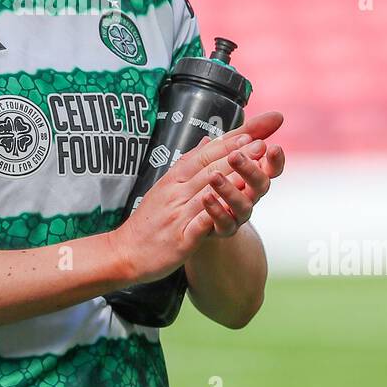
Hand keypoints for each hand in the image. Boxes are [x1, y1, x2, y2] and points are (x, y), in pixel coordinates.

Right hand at [107, 111, 283, 284]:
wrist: (125, 252)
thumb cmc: (148, 220)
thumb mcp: (165, 186)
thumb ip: (188, 164)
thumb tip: (207, 141)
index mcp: (174, 179)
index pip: (203, 155)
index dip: (227, 144)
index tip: (249, 133)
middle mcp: (176, 192)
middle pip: (208, 169)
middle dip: (236, 156)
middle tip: (261, 144)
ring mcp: (178, 214)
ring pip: (207, 192)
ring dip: (232, 180)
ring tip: (253, 171)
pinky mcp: (181, 238)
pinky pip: (201, 223)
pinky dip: (216, 213)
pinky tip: (233, 208)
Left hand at [190, 132, 284, 237]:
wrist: (195, 214)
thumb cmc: (215, 176)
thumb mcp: (226, 150)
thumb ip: (249, 132)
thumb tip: (278, 116)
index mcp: (253, 175)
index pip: (271, 168)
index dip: (275, 160)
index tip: (273, 147)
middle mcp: (250, 196)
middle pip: (260, 186)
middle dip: (250, 170)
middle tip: (236, 156)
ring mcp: (238, 214)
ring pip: (243, 206)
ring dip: (229, 190)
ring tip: (213, 176)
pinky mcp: (223, 228)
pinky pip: (224, 222)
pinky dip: (216, 210)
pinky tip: (205, 197)